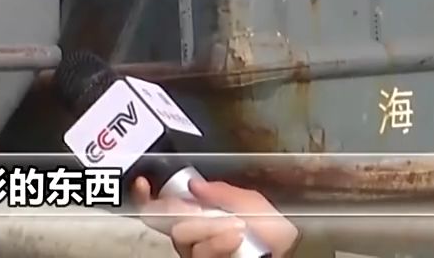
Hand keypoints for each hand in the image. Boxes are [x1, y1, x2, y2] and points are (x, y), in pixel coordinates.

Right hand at [132, 176, 299, 257]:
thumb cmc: (277, 237)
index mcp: (205, 218)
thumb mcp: (256, 205)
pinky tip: (232, 237)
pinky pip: (197, 253)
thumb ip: (226, 192)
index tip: (143, 183)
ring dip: (210, 228)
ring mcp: (198, 254)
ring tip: (236, 228)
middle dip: (189, 212)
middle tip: (211, 213)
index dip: (149, 195)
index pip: (166, 205)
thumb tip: (196, 185)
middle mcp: (197, 238)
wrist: (290, 255)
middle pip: (169, 220)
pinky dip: (215, 243)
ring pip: (182, 238)